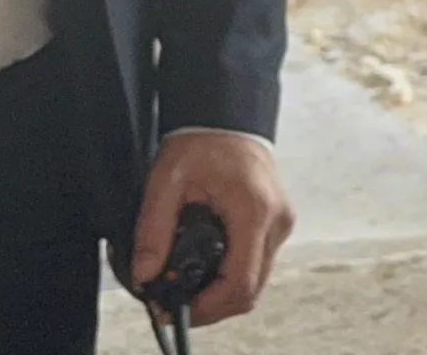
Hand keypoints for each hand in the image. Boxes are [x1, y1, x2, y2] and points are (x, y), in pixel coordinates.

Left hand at [132, 130, 294, 326]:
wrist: (227, 116)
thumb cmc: (203, 140)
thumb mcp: (167, 181)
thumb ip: (153, 230)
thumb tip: (145, 273)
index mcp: (254, 210)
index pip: (239, 281)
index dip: (207, 306)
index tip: (176, 309)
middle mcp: (277, 221)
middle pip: (250, 290)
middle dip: (211, 306)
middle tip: (175, 304)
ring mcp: (281, 224)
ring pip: (256, 282)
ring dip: (221, 293)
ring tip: (186, 287)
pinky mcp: (276, 224)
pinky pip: (257, 265)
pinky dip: (231, 277)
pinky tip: (205, 269)